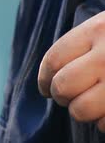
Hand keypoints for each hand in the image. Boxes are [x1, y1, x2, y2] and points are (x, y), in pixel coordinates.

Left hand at [38, 12, 104, 131]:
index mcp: (98, 30)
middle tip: (73, 96)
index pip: (53, 59)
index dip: (44, 79)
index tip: (45, 88)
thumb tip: (51, 79)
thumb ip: (85, 44)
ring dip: (84, 112)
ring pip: (81, 110)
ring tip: (95, 105)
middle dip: (63, 96)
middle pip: (62, 87)